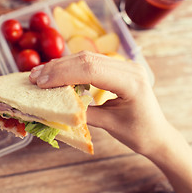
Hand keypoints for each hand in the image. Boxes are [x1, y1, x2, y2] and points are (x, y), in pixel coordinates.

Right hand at [29, 51, 172, 155]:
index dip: (63, 74)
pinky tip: (55, 73)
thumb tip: (55, 106)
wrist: (158, 134)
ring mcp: (124, 65)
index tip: (41, 82)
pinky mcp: (118, 68)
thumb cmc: (139, 134)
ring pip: (87, 58)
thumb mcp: (110, 126)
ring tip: (39, 74)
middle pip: (87, 59)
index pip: (92, 70)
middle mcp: (129, 68)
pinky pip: (90, 63)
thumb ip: (84, 114)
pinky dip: (70, 68)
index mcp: (132, 82)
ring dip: (61, 66)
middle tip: (34, 77)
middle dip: (58, 68)